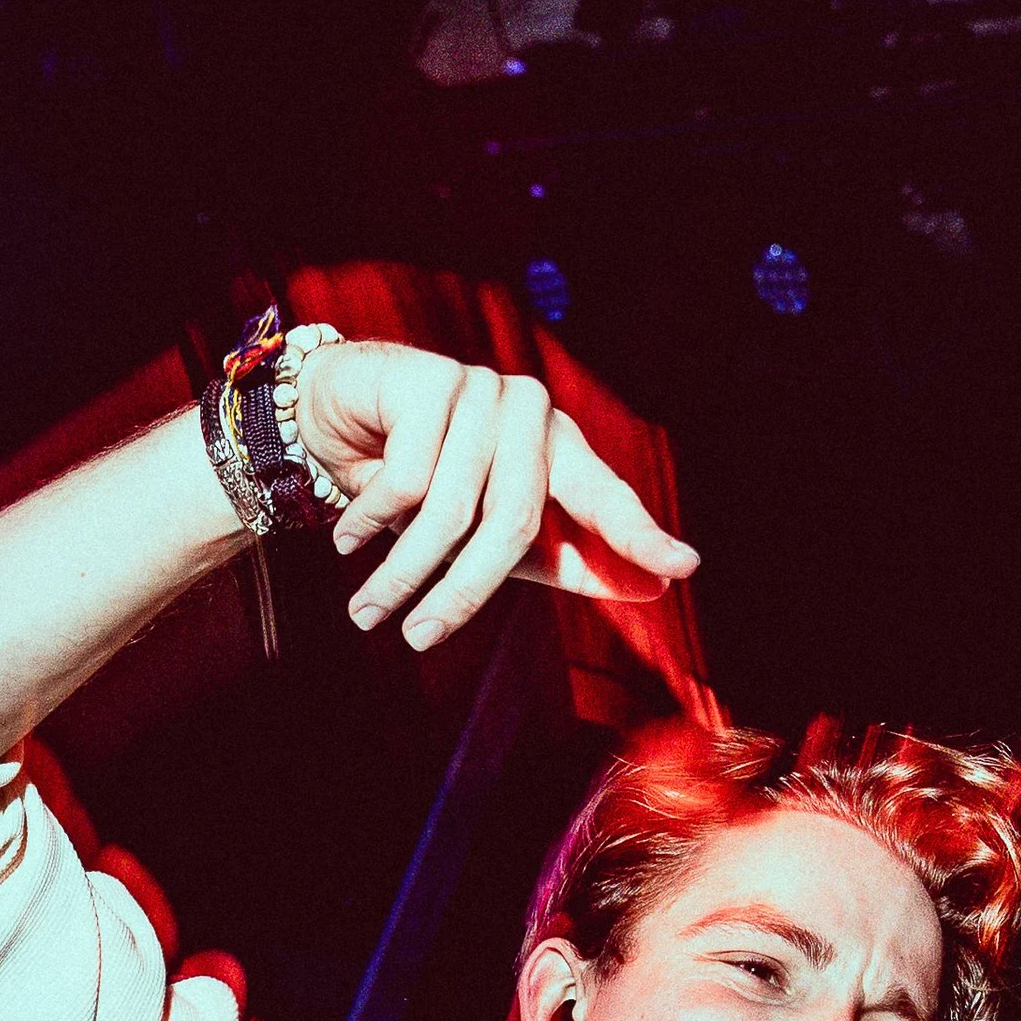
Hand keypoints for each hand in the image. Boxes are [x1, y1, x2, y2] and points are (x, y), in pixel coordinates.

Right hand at [290, 341, 697, 653]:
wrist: (340, 416)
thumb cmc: (423, 483)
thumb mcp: (488, 532)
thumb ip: (563, 559)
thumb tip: (651, 591)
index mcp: (558, 448)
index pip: (605, 496)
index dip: (638, 535)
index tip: (680, 567)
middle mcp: (531, 412)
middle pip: (513, 522)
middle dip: (461, 592)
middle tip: (419, 639)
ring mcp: (485, 389)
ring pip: (451, 507)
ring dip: (400, 570)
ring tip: (368, 610)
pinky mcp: (433, 381)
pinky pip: (406, 478)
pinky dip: (370, 519)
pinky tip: (349, 537)